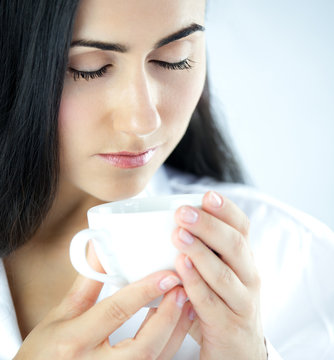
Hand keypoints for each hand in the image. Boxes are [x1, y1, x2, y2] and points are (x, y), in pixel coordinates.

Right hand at [14, 243, 193, 359]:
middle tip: (182, 289)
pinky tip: (174, 326)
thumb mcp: (61, 315)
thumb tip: (101, 250)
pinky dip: (168, 346)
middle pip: (144, 346)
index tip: (167, 276)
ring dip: (175, 331)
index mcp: (75, 341)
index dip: (145, 291)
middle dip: (169, 316)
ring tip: (186, 303)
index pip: (116, 312)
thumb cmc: (44, 353)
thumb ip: (87, 283)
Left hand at [172, 191, 266, 359]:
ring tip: (178, 235)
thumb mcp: (219, 275)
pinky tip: (180, 268)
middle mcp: (249, 277)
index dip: (226, 210)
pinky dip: (195, 283)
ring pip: (223, 272)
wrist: (240, 352)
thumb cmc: (220, 304)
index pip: (242, 228)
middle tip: (183, 213)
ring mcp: (242, 302)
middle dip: (208, 226)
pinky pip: (210, 302)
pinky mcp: (229, 326)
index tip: (207, 195)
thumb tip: (168, 224)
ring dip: (200, 251)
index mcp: (244, 260)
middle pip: (235, 245)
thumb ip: (203, 252)